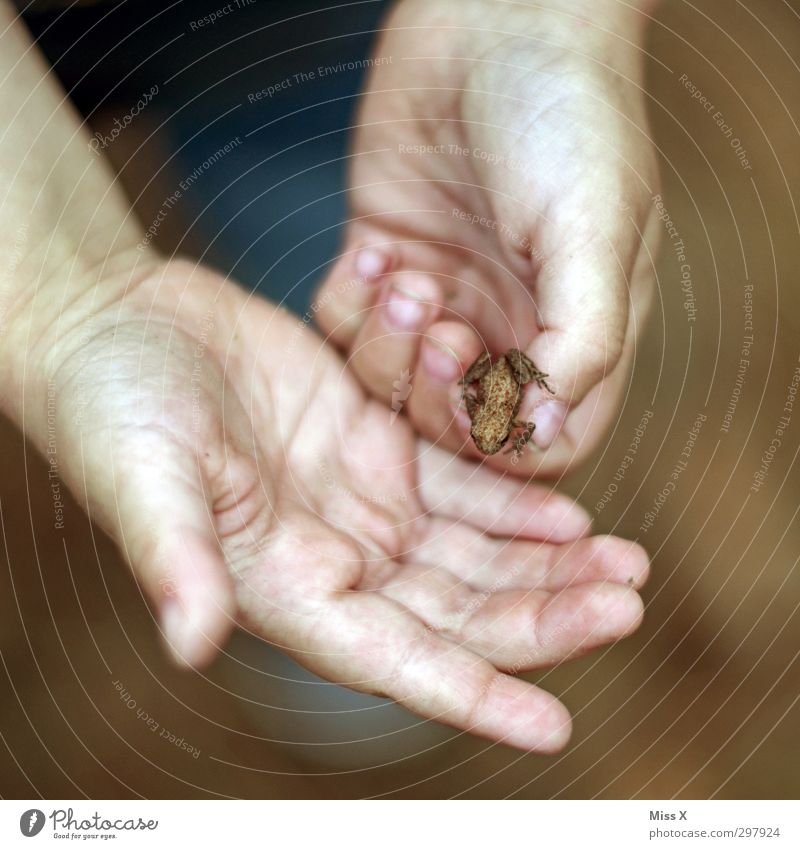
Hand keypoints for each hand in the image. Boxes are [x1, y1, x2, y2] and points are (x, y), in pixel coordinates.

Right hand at [36, 259, 647, 751]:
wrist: (120, 328)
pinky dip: (513, 498)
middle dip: (543, 615)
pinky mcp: (373, 440)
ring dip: (548, 561)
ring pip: (474, 550)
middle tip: (627, 604)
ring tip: (624, 562)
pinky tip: (567, 505)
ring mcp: (360, 498)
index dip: (472, 693)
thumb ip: (172, 558)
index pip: (393, 659)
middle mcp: (335, 554)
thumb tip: (189, 643)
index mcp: (285, 585)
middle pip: (458, 609)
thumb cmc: (109, 408)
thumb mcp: (142, 479)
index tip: (552, 725)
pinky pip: (460, 480)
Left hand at [316, 0, 660, 474]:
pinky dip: (350, 308)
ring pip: (392, 384)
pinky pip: (346, 328)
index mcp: (571, 333)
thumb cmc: (566, 116)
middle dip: (434, 391)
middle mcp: (503, 326)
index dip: (501, 438)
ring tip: (406, 275)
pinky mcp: (384, 263)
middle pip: (455, 424)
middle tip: (437, 320)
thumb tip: (547, 427)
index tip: (479, 382)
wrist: (493, 19)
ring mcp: (441, 298)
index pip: (538, 441)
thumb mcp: (596, 232)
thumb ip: (583, 341)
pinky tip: (374, 255)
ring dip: (389, 345)